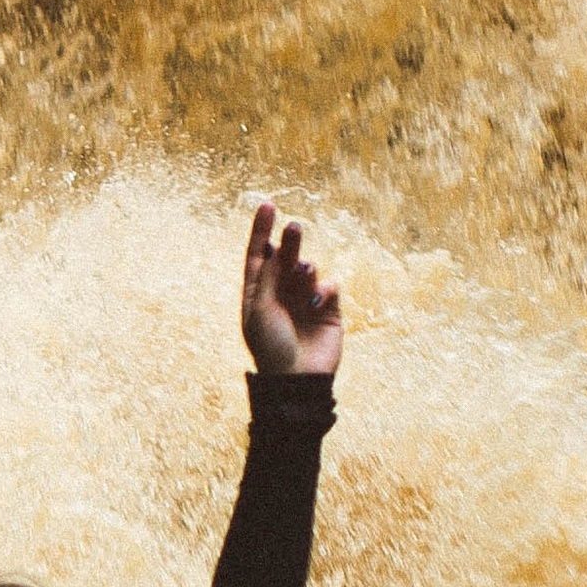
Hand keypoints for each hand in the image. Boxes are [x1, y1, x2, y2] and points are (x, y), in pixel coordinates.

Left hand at [241, 200, 341, 376]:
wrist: (297, 380)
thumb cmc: (271, 347)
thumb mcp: (261, 309)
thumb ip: (270, 276)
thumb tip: (277, 248)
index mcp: (258, 293)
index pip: (258, 255)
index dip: (261, 231)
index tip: (267, 205)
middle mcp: (281, 293)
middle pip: (285, 257)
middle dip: (289, 242)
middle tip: (293, 227)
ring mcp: (305, 300)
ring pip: (308, 268)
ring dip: (305, 267)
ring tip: (303, 273)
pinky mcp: (328, 309)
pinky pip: (329, 286)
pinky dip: (323, 288)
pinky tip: (316, 301)